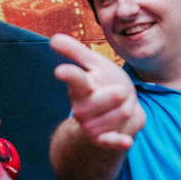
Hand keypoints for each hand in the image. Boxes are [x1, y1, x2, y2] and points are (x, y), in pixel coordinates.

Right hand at [51, 33, 144, 149]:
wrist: (112, 112)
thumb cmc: (101, 83)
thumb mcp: (93, 64)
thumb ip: (75, 51)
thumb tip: (53, 38)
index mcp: (80, 87)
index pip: (75, 79)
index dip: (69, 74)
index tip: (60, 70)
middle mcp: (81, 108)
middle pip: (100, 100)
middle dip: (116, 94)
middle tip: (122, 90)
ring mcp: (91, 126)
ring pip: (117, 115)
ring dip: (127, 109)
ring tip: (125, 105)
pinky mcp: (103, 139)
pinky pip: (111, 141)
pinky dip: (118, 141)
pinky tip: (127, 141)